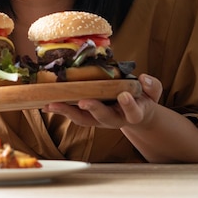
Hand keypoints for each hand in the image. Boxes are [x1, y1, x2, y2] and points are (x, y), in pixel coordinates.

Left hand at [41, 74, 161, 128]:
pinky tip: (45, 103)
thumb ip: (152, 87)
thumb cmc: (142, 99)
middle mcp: (113, 119)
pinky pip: (71, 114)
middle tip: (84, 102)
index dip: (129, 105)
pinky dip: (59, 109)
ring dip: (67, 112)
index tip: (124, 95)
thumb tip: (144, 78)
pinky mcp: (85, 116)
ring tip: (51, 104)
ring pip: (82, 119)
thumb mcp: (152, 93)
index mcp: (133, 114)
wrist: (134, 113)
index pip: (133, 112)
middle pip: (103, 118)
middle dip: (93, 109)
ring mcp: (98, 119)